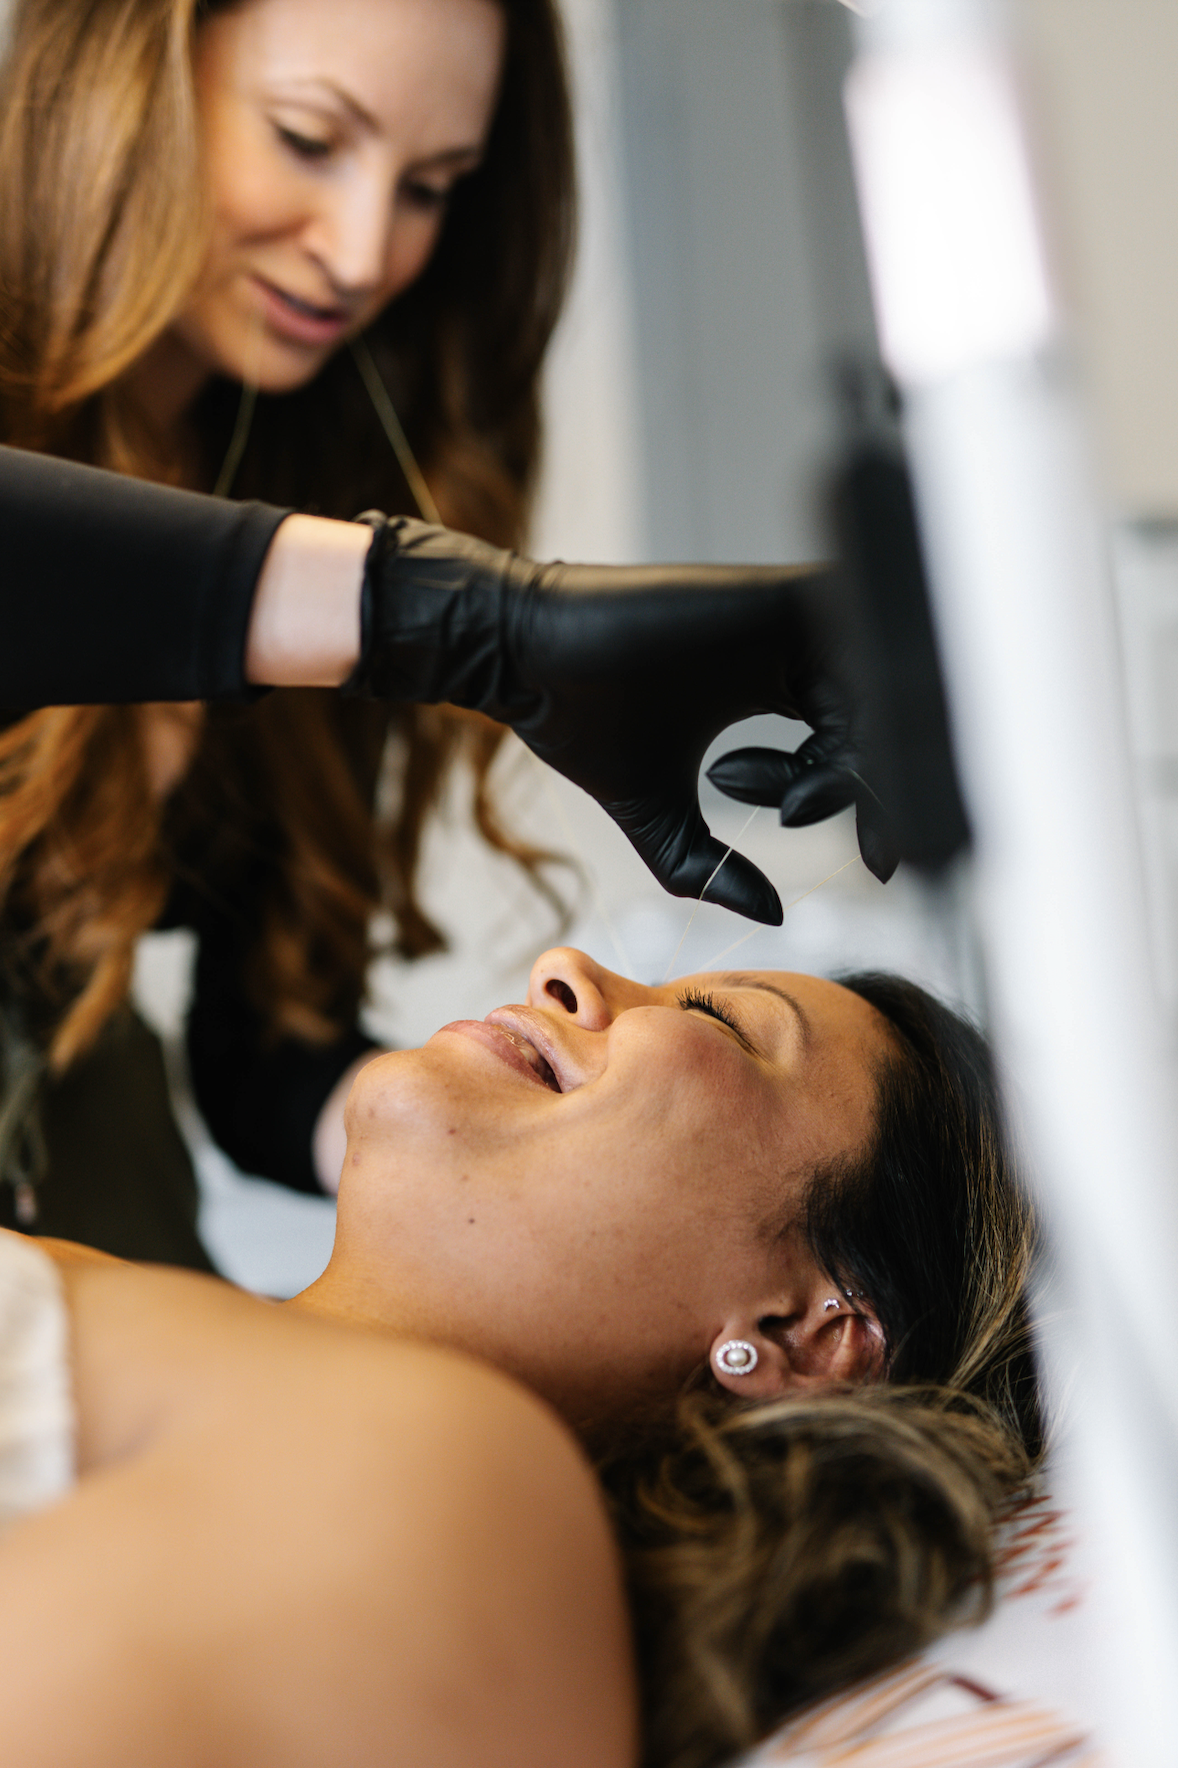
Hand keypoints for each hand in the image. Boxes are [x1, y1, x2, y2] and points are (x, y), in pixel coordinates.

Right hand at [347, 518, 895, 921]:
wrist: (529, 662)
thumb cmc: (582, 723)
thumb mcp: (659, 822)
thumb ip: (714, 871)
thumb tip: (777, 915)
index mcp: (775, 687)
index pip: (861, 742)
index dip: (878, 803)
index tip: (877, 862)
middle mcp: (792, 649)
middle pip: (886, 716)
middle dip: (887, 792)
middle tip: (869, 846)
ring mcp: (789, 619)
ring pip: (881, 683)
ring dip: (863, 762)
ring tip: (796, 809)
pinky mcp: (778, 596)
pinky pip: (861, 641)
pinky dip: (860, 710)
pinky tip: (816, 768)